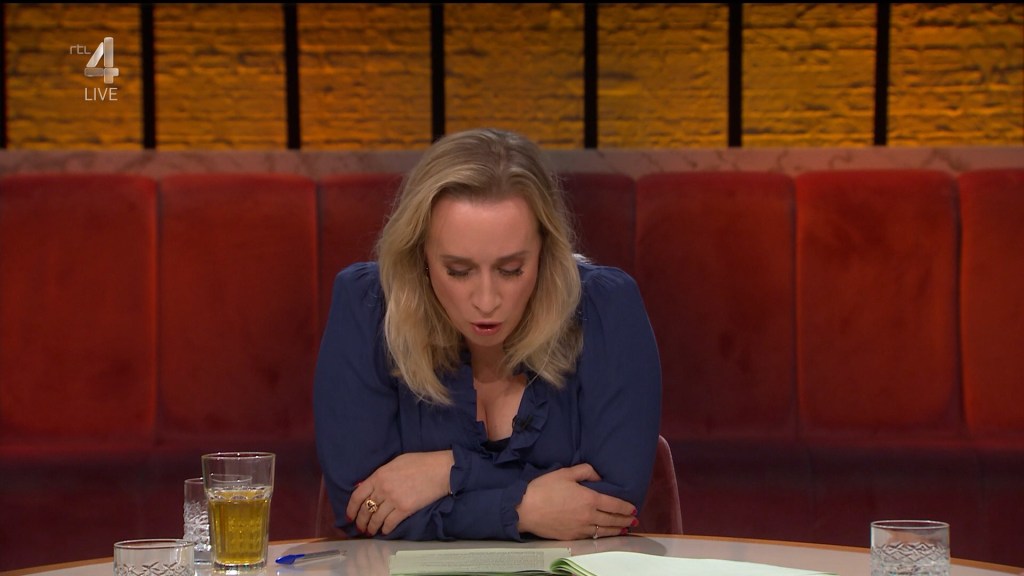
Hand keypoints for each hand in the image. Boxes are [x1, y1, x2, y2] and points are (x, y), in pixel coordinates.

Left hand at [347, 450, 453, 535]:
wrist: (441, 470)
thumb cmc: (420, 462)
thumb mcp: (395, 462)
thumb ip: (380, 474)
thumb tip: (367, 485)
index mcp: (379, 475)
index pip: (357, 495)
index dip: (351, 508)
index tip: (350, 516)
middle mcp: (383, 488)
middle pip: (365, 509)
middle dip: (361, 521)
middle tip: (360, 528)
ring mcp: (394, 500)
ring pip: (376, 519)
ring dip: (372, 528)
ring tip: (371, 532)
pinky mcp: (405, 509)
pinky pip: (390, 523)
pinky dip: (386, 529)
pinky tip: (385, 530)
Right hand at [515, 463, 636, 539]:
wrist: (526, 510)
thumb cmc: (544, 489)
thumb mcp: (565, 473)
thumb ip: (585, 471)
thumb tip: (599, 476)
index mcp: (589, 499)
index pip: (614, 504)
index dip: (626, 507)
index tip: (634, 508)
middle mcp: (589, 516)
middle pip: (613, 520)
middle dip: (625, 519)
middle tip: (634, 519)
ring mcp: (581, 528)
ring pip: (604, 531)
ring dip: (617, 529)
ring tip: (624, 528)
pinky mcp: (572, 536)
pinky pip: (592, 537)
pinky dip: (602, 535)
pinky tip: (604, 533)